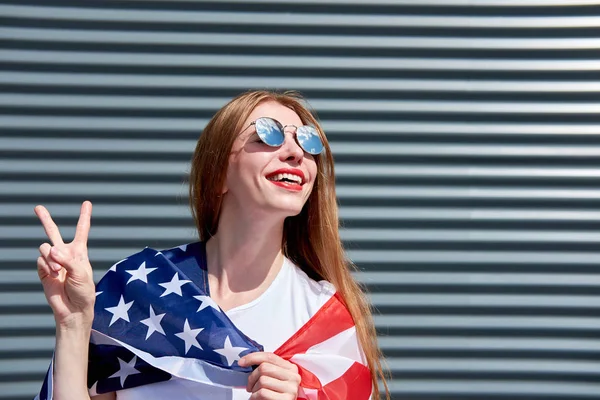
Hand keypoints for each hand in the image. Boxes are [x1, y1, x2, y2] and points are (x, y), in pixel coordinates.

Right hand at [35, 201, 95, 328]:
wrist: (73, 309)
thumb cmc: (84, 291)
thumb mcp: (82, 273)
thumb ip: (67, 260)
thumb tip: (51, 250)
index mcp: (79, 252)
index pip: (82, 230)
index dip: (84, 216)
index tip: (86, 203)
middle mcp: (65, 254)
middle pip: (53, 232)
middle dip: (45, 219)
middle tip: (37, 207)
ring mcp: (52, 262)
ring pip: (44, 247)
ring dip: (50, 258)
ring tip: (59, 271)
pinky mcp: (43, 271)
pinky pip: (40, 260)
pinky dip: (46, 266)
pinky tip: (53, 275)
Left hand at [238, 352, 300, 399]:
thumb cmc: (274, 395)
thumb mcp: (274, 379)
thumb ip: (267, 369)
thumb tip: (246, 361)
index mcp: (290, 368)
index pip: (270, 357)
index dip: (253, 357)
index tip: (241, 362)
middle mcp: (293, 376)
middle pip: (264, 368)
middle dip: (252, 378)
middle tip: (250, 386)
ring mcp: (291, 388)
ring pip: (262, 380)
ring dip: (254, 389)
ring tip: (256, 394)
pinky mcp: (286, 399)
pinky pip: (263, 393)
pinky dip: (255, 397)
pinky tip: (257, 399)